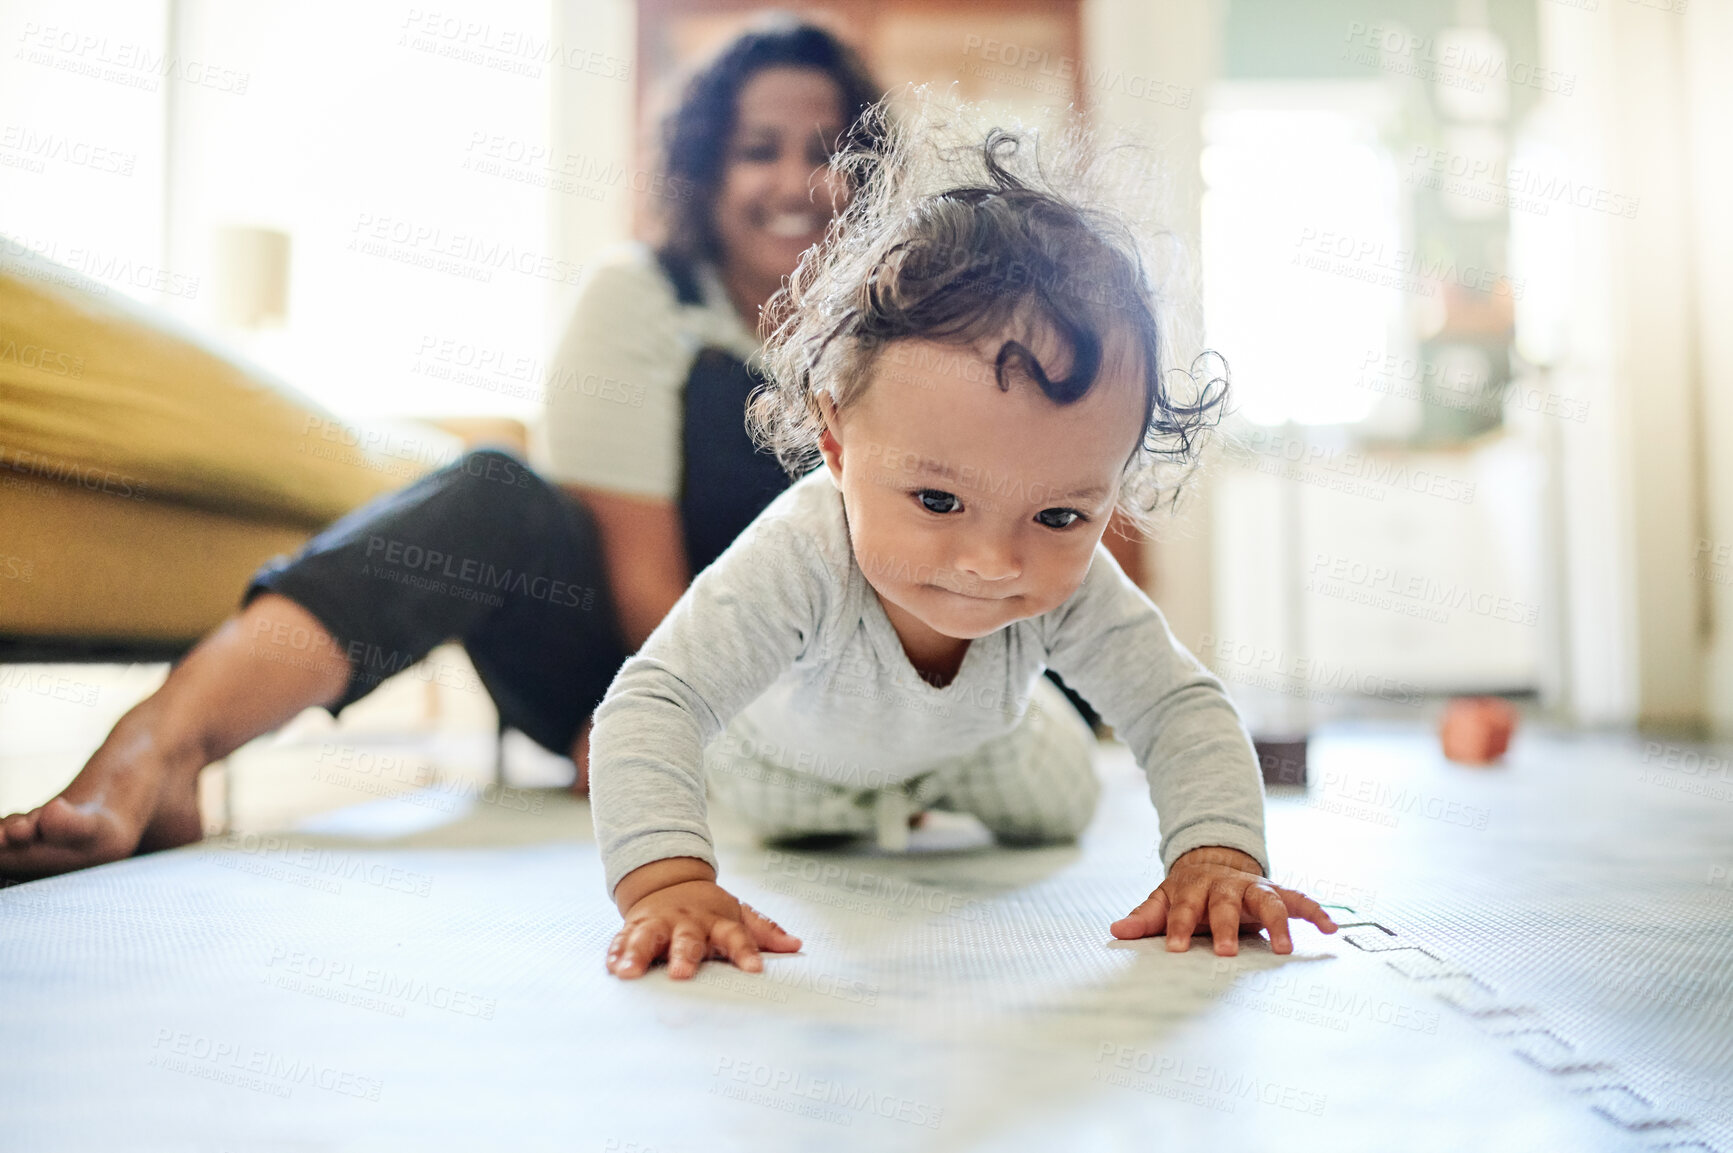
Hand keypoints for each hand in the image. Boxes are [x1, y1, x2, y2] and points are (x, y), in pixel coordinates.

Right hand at [608, 876, 801, 979]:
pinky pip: (622, 941)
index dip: (747, 952)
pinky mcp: (633, 928)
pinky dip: (617, 953)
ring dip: (637, 955)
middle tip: (682, 975)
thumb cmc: (708, 908)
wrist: (667, 882)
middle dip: (684, 956)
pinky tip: (613, 969)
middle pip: (687, 939)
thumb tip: (796, 945)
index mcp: (716, 920)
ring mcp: (658, 924)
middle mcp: (686, 922)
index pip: (736, 936)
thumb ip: (764, 931)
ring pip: (647, 939)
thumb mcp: (737, 913)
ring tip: (628, 974)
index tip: (755, 971)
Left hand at [1110, 846, 1336, 955]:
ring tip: (1285, 949)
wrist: (1214, 864)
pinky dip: (1317, 912)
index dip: (1177, 928)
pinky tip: (1331, 929)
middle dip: (1226, 927)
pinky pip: (1300, 901)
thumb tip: (1117, 931)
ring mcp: (1255, 888)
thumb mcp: (1163, 900)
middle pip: (1227, 904)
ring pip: (1269, 901)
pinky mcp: (1278, 893)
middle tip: (1224, 953)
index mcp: (1195, 887)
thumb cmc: (1187, 893)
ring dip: (1278, 923)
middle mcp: (1228, 885)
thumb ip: (1145, 918)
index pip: (1183, 909)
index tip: (1173, 949)